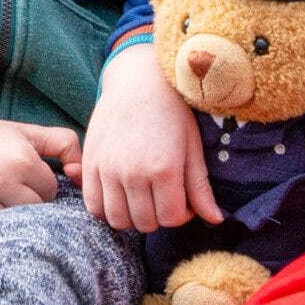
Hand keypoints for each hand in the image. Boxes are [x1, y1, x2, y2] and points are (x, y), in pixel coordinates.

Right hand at [0, 104, 77, 234]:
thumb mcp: (26, 132)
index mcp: (20, 159)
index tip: (23, 180)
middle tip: (9, 194)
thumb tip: (81, 173)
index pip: (50, 193)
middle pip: (33, 213)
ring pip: (9, 229)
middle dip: (26, 207)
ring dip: (6, 221)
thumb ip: (63, 143)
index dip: (39, 188)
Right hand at [81, 45, 224, 233]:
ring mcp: (107, 169)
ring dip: (132, 216)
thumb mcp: (191, 147)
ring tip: (142, 197)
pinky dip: (106, 209)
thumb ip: (200, 187)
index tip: (183, 199)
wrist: (138, 80)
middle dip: (158, 216)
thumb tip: (215, 220)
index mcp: (164, 169)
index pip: (172, 218)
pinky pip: (93, 205)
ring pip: (118, 220)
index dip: (182, 214)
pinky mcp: (89, 164)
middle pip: (145, 223)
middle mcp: (133, 173)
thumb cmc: (171, 111)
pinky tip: (120, 195)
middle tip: (163, 196)